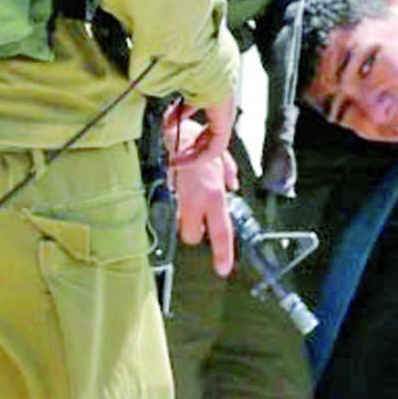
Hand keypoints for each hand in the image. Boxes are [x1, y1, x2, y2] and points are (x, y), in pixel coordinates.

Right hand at [164, 103, 239, 275]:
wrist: (173, 129)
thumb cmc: (197, 140)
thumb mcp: (221, 157)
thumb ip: (228, 173)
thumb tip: (232, 185)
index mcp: (214, 195)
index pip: (220, 232)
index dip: (222, 253)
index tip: (222, 269)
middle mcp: (198, 200)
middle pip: (193, 237)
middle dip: (194, 231)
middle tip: (198, 215)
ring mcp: (179, 198)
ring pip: (180, 225)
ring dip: (183, 218)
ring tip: (186, 197)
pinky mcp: (165, 193)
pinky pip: (171, 210)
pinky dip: (175, 204)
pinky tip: (177, 188)